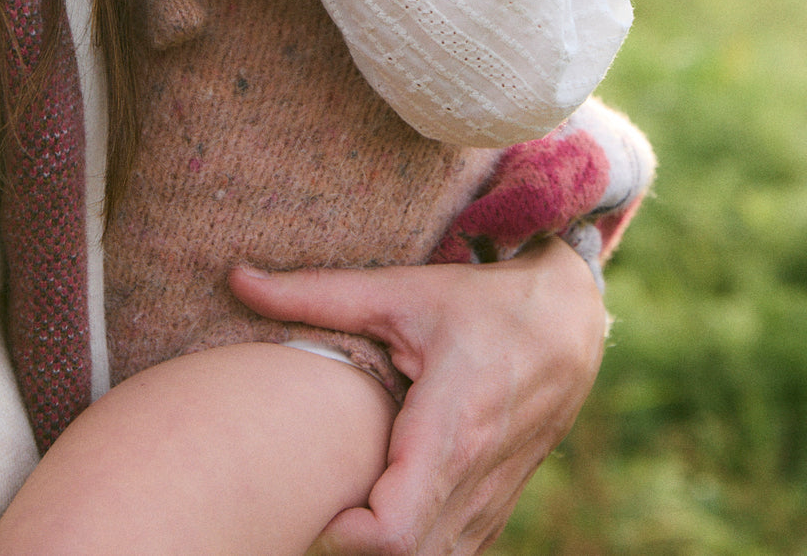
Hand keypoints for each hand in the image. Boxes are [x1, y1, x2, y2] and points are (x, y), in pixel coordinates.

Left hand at [229, 239, 605, 555]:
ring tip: (342, 502)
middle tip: (312, 502)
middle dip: (349, 547)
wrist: (570, 322)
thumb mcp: (401, 290)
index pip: (392, 533)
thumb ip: (317, 293)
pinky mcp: (497, 510)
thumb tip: (236, 278)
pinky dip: (414, 546)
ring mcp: (492, 502)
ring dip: (382, 549)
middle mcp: (476, 478)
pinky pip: (452, 554)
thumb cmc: (481, 303)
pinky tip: (379, 506)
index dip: (341, 535)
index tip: (312, 499)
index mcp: (450, 428)